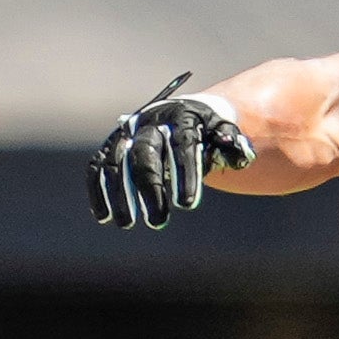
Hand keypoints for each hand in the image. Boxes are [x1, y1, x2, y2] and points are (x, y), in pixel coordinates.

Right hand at [89, 73, 253, 229]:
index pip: (183, 144)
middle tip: (158, 222)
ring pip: (116, 162)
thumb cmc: (208, 131)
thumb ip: (233, 145)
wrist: (183, 114)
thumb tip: (241, 157)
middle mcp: (150, 121)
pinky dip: (97, 190)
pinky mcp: (111, 146)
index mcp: (182, 115)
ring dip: (119, 194)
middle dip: (151, 189)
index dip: (185, 174)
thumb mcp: (225, 133)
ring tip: (127, 224)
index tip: (188, 205)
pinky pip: (99, 167)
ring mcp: (127, 133)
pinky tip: (103, 216)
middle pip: (145, 155)